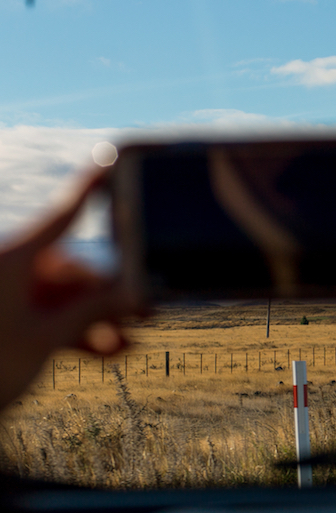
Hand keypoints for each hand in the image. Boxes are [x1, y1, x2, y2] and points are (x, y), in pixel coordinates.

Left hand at [0, 172, 138, 406]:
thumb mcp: (46, 338)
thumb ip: (92, 311)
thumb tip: (134, 291)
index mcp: (14, 257)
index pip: (65, 212)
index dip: (93, 187)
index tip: (113, 161)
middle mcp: (11, 269)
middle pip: (75, 267)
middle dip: (111, 294)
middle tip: (145, 313)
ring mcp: (9, 296)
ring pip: (67, 298)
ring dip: (99, 321)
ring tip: (130, 345)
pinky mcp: (9, 321)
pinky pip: (51, 318)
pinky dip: (78, 333)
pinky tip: (109, 351)